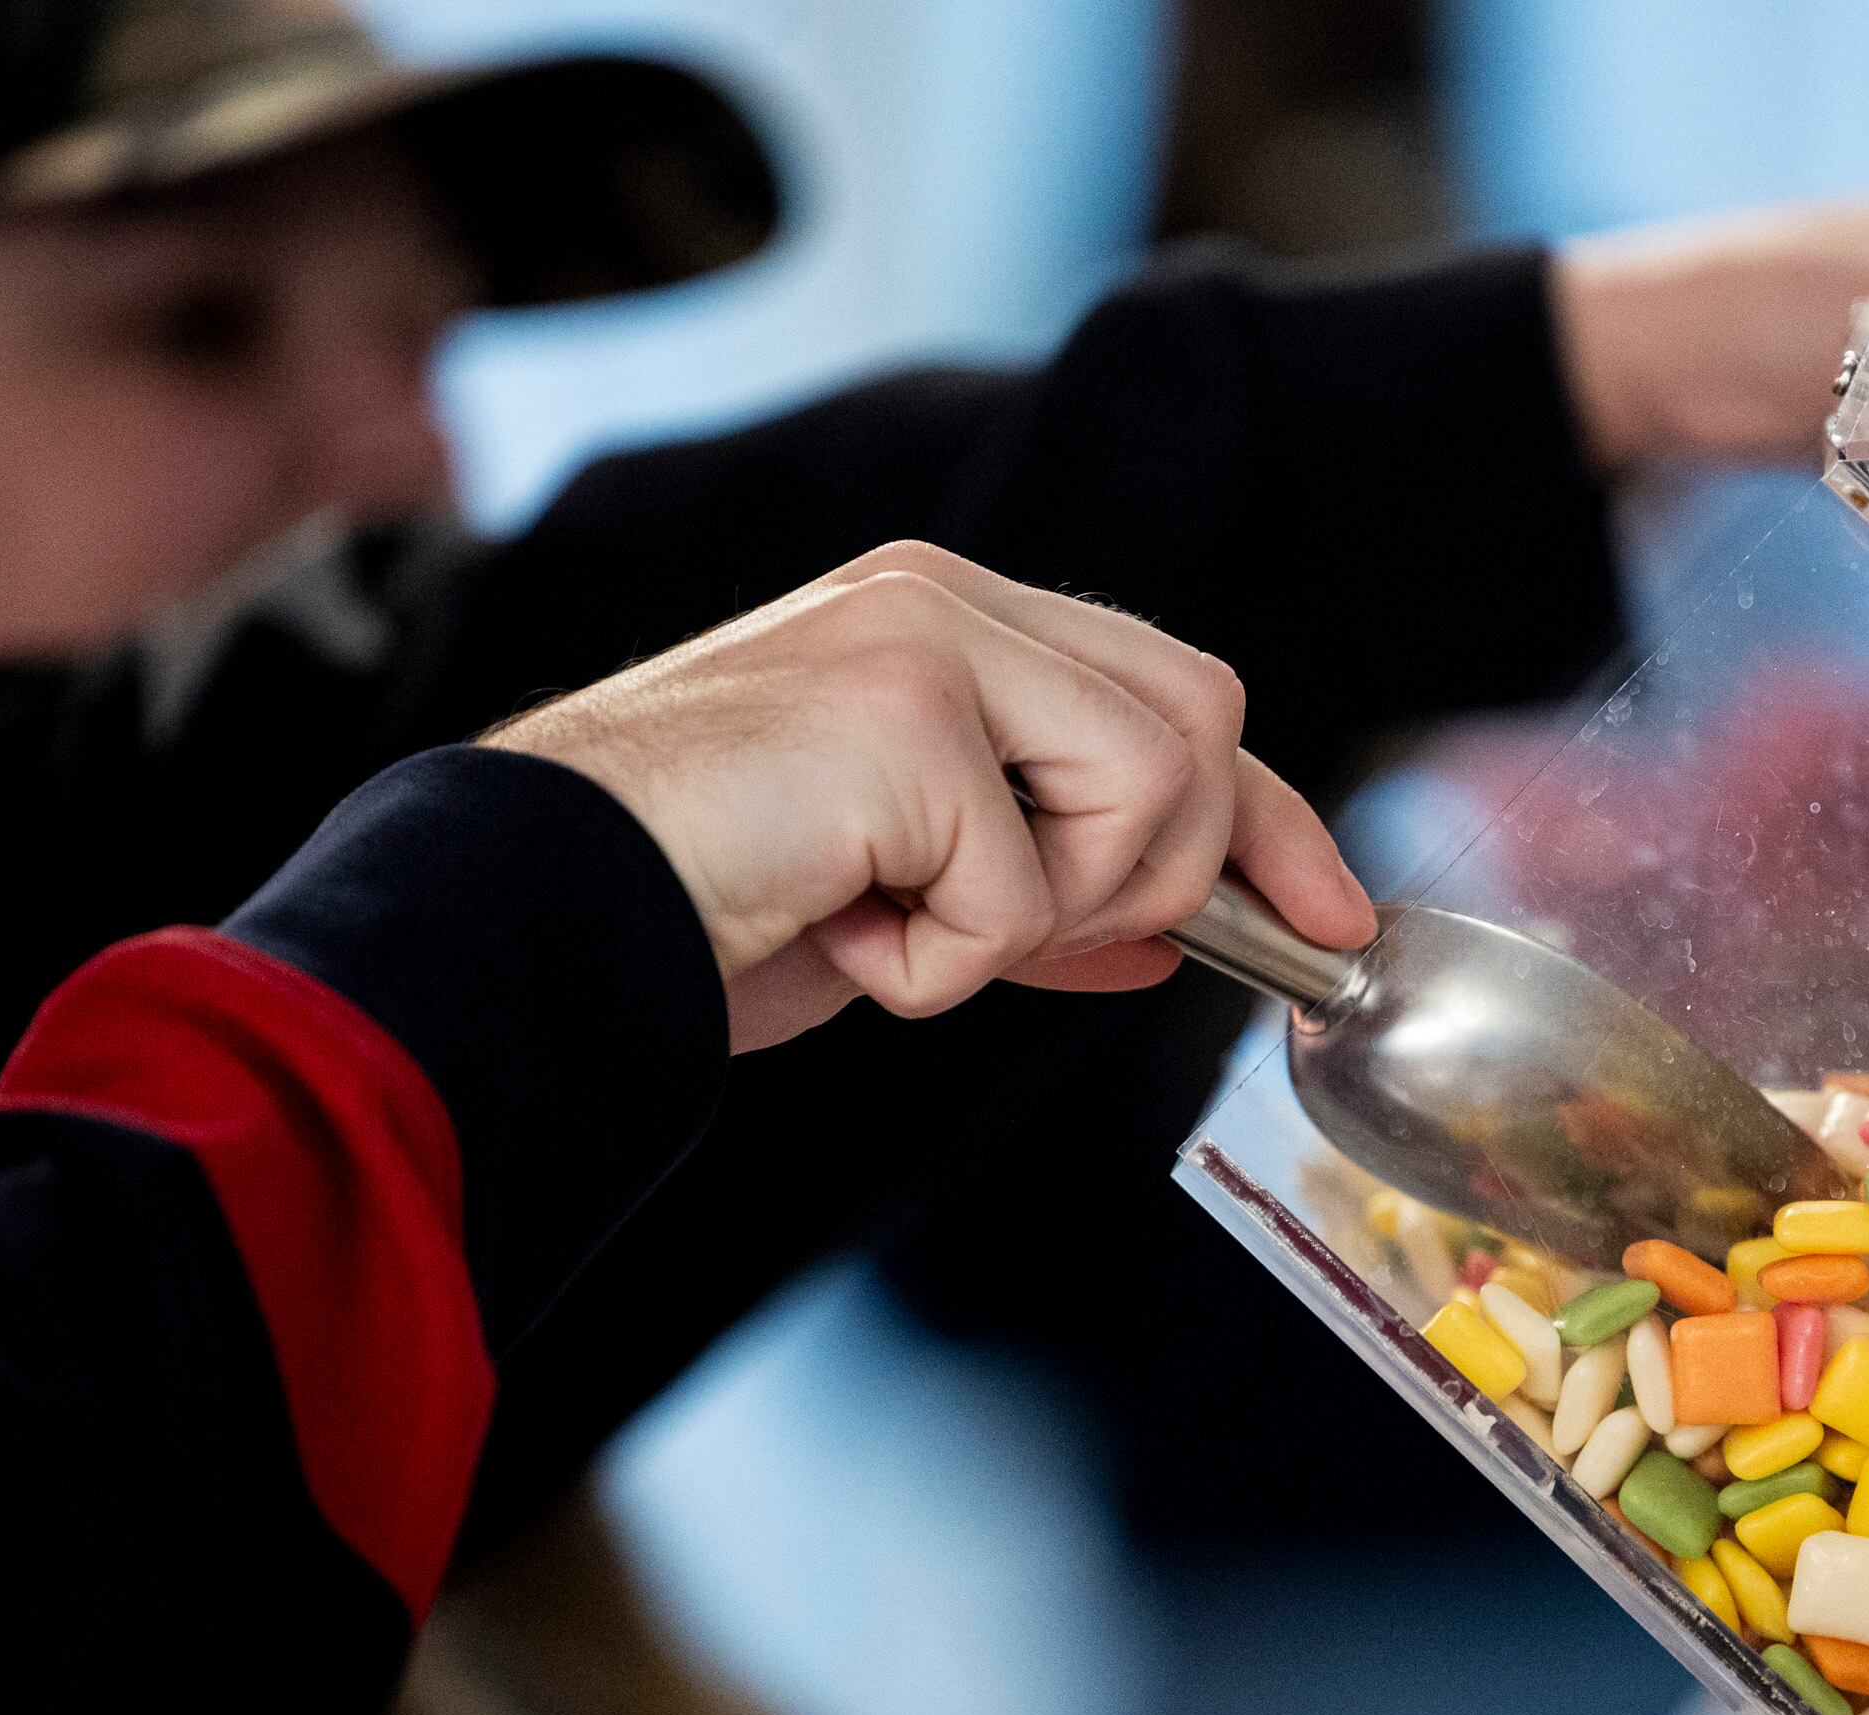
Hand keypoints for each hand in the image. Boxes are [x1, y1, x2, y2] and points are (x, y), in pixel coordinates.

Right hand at [485, 540, 1377, 1049]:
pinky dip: (944, 964)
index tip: (1330, 914)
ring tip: (911, 929)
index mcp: (951, 617)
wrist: (539, 913)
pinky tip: (842, 936)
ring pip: (1148, 789)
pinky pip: (1023, 887)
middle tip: (1022, 936)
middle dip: (1158, 869)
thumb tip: (1167, 940)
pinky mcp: (895, 711)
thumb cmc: (702, 896)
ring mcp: (921, 638)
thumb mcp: (913, 893)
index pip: (1178, 698)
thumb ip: (1041, 885)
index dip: (1272, 816)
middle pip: (1201, 721)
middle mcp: (944, 597)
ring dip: (1046, 914)